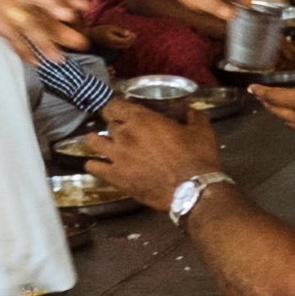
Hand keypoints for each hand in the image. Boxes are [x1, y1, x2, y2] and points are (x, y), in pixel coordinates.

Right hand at [0, 0, 86, 66]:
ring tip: (59, 59)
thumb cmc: (7, 2)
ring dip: (44, 42)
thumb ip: (52, 15)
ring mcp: (7, 7)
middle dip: (55, 5)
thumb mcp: (28, 4)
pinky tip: (36, 62)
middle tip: (71, 16)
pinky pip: (11, 38)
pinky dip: (23, 51)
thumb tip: (80, 24)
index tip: (86, 6)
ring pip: (27, 24)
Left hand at [80, 101, 220, 207]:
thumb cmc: (197, 158)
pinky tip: (98, 165)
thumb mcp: (201, 130)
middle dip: (114, 125)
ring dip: (97, 141)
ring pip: (92, 142)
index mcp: (143, 119)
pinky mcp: (115, 177)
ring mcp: (117, 156)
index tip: (122, 110)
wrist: (193, 190)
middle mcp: (124, 134)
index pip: (115, 105)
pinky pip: (92, 167)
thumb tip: (187, 110)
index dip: (117, 107)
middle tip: (122, 131)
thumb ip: (192, 115)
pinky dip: (94, 164)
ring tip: (102, 144)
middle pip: (108, 123)